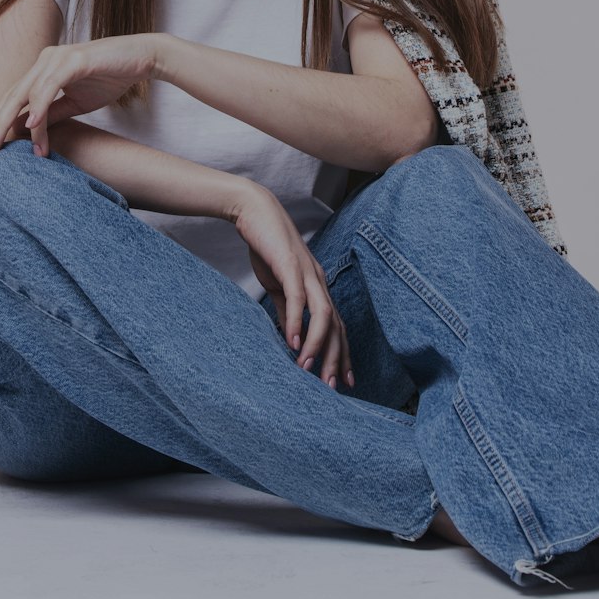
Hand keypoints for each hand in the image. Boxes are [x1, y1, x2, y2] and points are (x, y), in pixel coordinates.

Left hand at [0, 35, 160, 157]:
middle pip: (13, 95)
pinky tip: (32, 125)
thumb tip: (28, 130)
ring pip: (27, 92)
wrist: (142, 58)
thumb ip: (53, 113)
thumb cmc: (111, 76)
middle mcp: (46, 59)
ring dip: (15, 121)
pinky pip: (50, 86)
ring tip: (5, 145)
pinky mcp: (74, 59)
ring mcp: (58, 57)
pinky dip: (39, 106)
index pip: (14, 97)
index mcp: (44, 68)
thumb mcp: (77, 102)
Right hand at [231, 184, 354, 391]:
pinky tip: (294, 342)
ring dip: (317, 344)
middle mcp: (319, 281)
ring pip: (323, 314)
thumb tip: (291, 337)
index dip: (341, 353)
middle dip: (335, 358)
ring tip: (307, 368)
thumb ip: (286, 310)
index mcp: (317, 286)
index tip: (343, 381)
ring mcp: (307, 272)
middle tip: (331, 387)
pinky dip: (298, 321)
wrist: (255, 211)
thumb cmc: (267, 247)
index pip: (337, 325)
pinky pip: (299, 298)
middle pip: (336, 325)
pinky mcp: (290, 265)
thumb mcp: (278, 284)